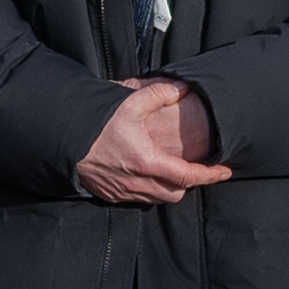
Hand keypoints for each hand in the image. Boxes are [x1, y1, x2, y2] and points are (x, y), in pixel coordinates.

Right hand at [72, 79, 230, 205]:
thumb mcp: (129, 103)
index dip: (210, 175)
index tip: (225, 171)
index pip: (189, 176)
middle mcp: (138, 182)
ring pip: (158, 199)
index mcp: (148, 162)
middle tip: (197, 170)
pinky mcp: (111, 195)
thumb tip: (182, 88)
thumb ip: (159, 94)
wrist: (63, 142)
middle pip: (176, 193)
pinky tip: (149, 176)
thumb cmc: (96, 124)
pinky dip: (151, 191)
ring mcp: (124, 192)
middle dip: (189, 183)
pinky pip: (139, 200)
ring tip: (176, 173)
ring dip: (170, 188)